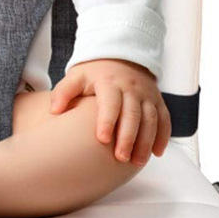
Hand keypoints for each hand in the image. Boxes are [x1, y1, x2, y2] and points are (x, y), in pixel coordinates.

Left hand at [49, 58, 170, 165]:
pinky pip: (164, 119)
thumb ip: (64, 92)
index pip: (110, 102)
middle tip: (120, 157)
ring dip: (145, 141)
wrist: (120, 56)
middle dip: (128, 137)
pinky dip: (163, 136)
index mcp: (109, 82)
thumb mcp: (77, 75)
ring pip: (150, 119)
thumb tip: (54, 110)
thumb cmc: (95, 72)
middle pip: (132, 114)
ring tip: (137, 161)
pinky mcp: (157, 100)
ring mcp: (147, 94)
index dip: (107, 120)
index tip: (102, 138)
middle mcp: (131, 88)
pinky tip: (156, 152)